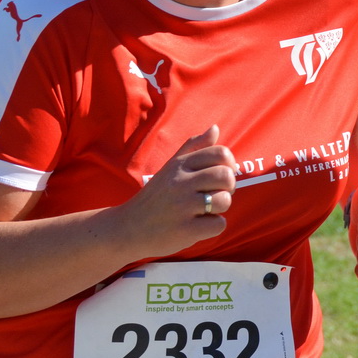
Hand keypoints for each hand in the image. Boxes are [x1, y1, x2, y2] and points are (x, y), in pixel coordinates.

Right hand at [116, 126, 236, 256]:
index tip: (217, 176)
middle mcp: (180, 182)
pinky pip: (218, 224)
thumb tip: (215, 128)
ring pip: (225, 200)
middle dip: (228, 187)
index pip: (220, 153)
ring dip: (220, 208)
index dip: (229, 165)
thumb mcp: (170, 168)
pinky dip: (212, 227)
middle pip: (226, 176)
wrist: (128, 229)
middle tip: (214, 194)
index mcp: (179, 165)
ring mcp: (182, 206)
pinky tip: (197, 225)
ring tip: (204, 210)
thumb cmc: (156, 197)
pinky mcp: (185, 230)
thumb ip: (194, 147)